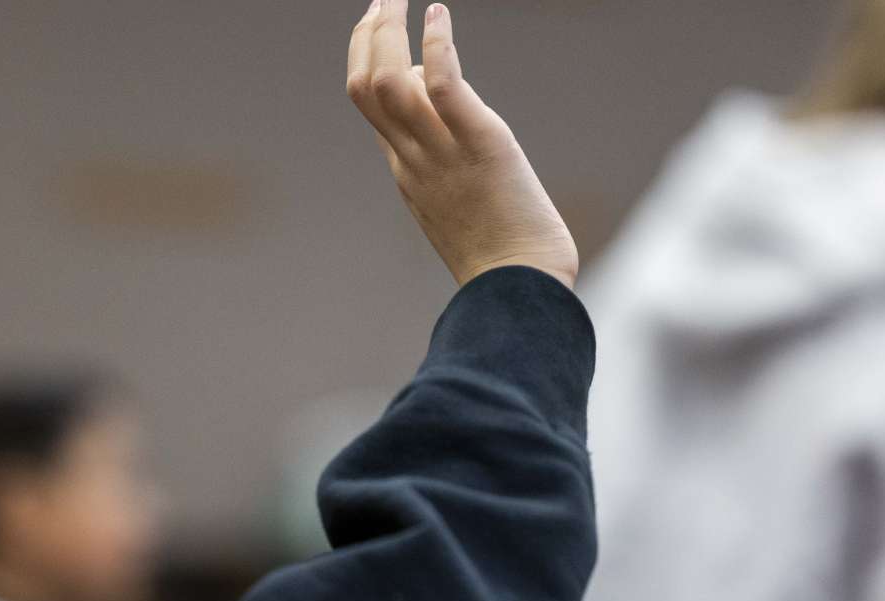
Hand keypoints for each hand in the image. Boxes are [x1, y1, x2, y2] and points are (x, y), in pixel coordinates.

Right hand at [346, 1, 577, 287]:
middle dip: (367, 36)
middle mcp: (413, 158)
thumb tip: (457, 147)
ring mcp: (442, 153)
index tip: (378, 24)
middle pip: (365, 86)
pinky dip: (436, 46)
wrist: (519, 289)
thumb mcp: (458, 208)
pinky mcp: (481, 145)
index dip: (366, 57)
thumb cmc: (502, 259)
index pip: (369, 104)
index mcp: (407, 170)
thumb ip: (447, 170)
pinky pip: (443, 88)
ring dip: (389, 31)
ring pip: (389, 82)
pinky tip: (438, 15)